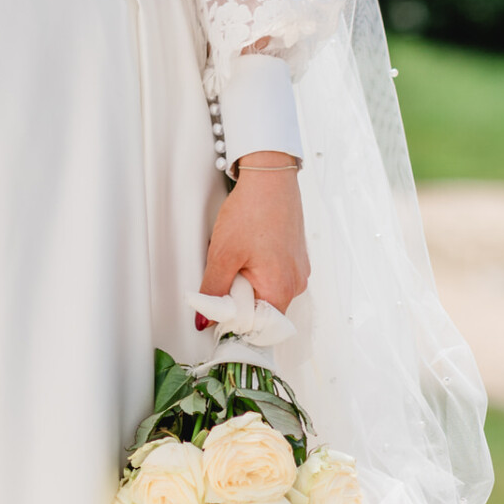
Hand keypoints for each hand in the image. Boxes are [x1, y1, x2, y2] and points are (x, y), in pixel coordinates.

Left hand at [198, 154, 308, 317]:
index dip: (233, 321)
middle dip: (240, 298)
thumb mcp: (223, 254)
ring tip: (238, 256)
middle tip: (226, 273)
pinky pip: (276, 274)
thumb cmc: (253, 210)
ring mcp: (299, 270)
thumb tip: (204, 319)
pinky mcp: (296, 257)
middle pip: (262, 309)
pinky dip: (259, 268)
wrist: (270, 177)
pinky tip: (249, 249)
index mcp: (281, 289)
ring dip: (249, 282)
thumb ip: (213, 291)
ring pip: (268, 290)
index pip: (256, 326)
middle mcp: (296, 284)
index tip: (218, 312)